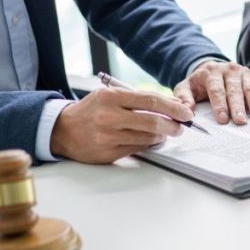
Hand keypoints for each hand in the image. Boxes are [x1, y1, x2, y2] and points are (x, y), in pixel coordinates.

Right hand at [50, 87, 190, 163]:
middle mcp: (109, 117)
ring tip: (164, 132)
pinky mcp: (107, 154)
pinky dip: (148, 144)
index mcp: (111, 97)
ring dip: (162, 136)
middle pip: (152, 122)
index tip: (186, 112)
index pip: (151, 101)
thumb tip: (173, 104)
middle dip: (173, 125)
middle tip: (181, 126)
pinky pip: (137, 149)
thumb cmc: (91, 110)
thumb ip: (140, 99)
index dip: (173, 107)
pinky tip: (149, 140)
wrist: (62, 130)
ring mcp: (107, 137)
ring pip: (147, 138)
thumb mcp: (111, 95)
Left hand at [174, 61, 249, 124]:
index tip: (223, 119)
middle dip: (238, 106)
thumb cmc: (200, 84)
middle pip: (234, 90)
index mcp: (210, 72)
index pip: (216, 90)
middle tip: (241, 121)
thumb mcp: (186, 87)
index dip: (220, 105)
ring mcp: (244, 72)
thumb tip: (185, 110)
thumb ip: (183, 97)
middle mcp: (229, 69)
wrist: (213, 70)